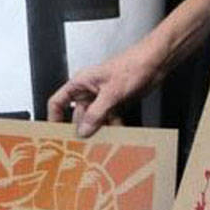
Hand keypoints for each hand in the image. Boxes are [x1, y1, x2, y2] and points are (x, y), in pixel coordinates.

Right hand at [47, 36, 163, 136]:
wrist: (155, 63)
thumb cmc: (132, 65)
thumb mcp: (111, 92)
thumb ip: (96, 113)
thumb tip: (84, 130)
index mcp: (81, 82)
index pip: (58, 102)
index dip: (54, 118)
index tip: (55, 134)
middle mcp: (89, 91)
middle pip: (77, 115)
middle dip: (80, 130)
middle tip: (81, 145)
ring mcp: (102, 98)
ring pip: (94, 120)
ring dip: (98, 131)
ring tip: (100, 143)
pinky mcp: (115, 104)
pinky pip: (109, 121)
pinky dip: (112, 129)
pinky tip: (116, 135)